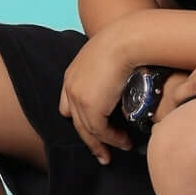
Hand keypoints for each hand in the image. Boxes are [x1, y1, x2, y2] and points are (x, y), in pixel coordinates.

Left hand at [59, 30, 135, 164]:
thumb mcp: (108, 57)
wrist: (127, 40)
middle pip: (77, 122)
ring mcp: (78, 98)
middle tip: (103, 153)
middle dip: (91, 140)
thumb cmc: (125, 42)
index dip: (81, 119)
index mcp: (72, 75)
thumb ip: (106, 72)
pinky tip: (123, 142)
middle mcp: (71, 88)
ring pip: (89, 131)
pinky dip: (113, 140)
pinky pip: (100, 131)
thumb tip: (120, 84)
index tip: (94, 130)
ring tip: (121, 148)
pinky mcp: (91, 108)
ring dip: (105, 144)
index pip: (69, 105)